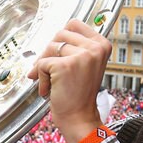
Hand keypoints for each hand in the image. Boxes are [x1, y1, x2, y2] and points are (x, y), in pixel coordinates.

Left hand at [26, 20, 109, 142]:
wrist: (79, 118)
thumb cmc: (79, 94)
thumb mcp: (86, 64)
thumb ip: (74, 47)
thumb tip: (51, 37)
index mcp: (102, 44)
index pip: (74, 23)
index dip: (61, 37)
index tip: (58, 51)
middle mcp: (95, 47)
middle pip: (59, 34)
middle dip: (49, 53)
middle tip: (50, 70)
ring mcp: (81, 56)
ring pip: (49, 48)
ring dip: (44, 67)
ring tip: (53, 82)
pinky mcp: (65, 66)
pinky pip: (41, 64)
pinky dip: (40, 78)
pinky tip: (50, 90)